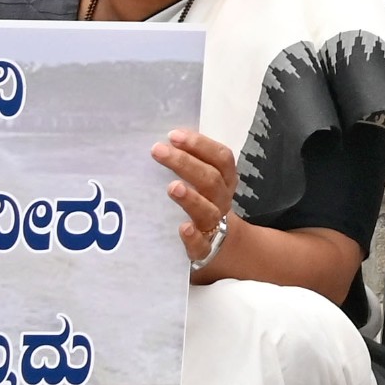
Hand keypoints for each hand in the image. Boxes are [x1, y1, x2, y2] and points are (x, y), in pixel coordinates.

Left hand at [154, 128, 241, 275]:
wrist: (218, 243)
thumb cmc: (202, 202)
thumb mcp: (204, 180)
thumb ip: (190, 162)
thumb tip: (162, 140)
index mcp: (225, 179)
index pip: (220, 158)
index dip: (200, 145)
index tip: (174, 135)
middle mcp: (222, 200)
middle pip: (211, 180)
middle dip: (185, 163)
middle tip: (159, 151)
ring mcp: (214, 225)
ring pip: (208, 210)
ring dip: (191, 198)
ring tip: (172, 187)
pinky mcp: (203, 249)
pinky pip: (201, 245)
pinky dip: (193, 236)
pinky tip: (183, 228)